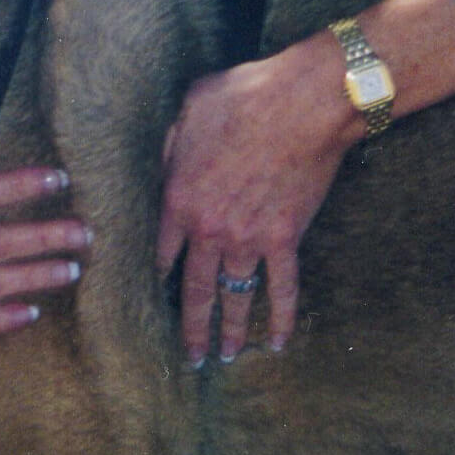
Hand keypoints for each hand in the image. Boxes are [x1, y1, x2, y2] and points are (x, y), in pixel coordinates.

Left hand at [155, 34, 355, 365]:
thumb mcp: (187, 110)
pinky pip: (283, 288)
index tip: (152, 296)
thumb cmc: (242, 97)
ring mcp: (249, 239)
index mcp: (179, 197)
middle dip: (191, 326)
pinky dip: (283, 317)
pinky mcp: (286, 238)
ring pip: (235, 296)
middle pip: (194, 288)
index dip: (156, 274)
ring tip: (228, 356)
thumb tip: (162, 163)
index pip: (161, 249)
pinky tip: (280, 342)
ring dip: (231, 329)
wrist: (301, 104)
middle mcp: (210, 228)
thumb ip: (170, 145)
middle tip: (189, 356)